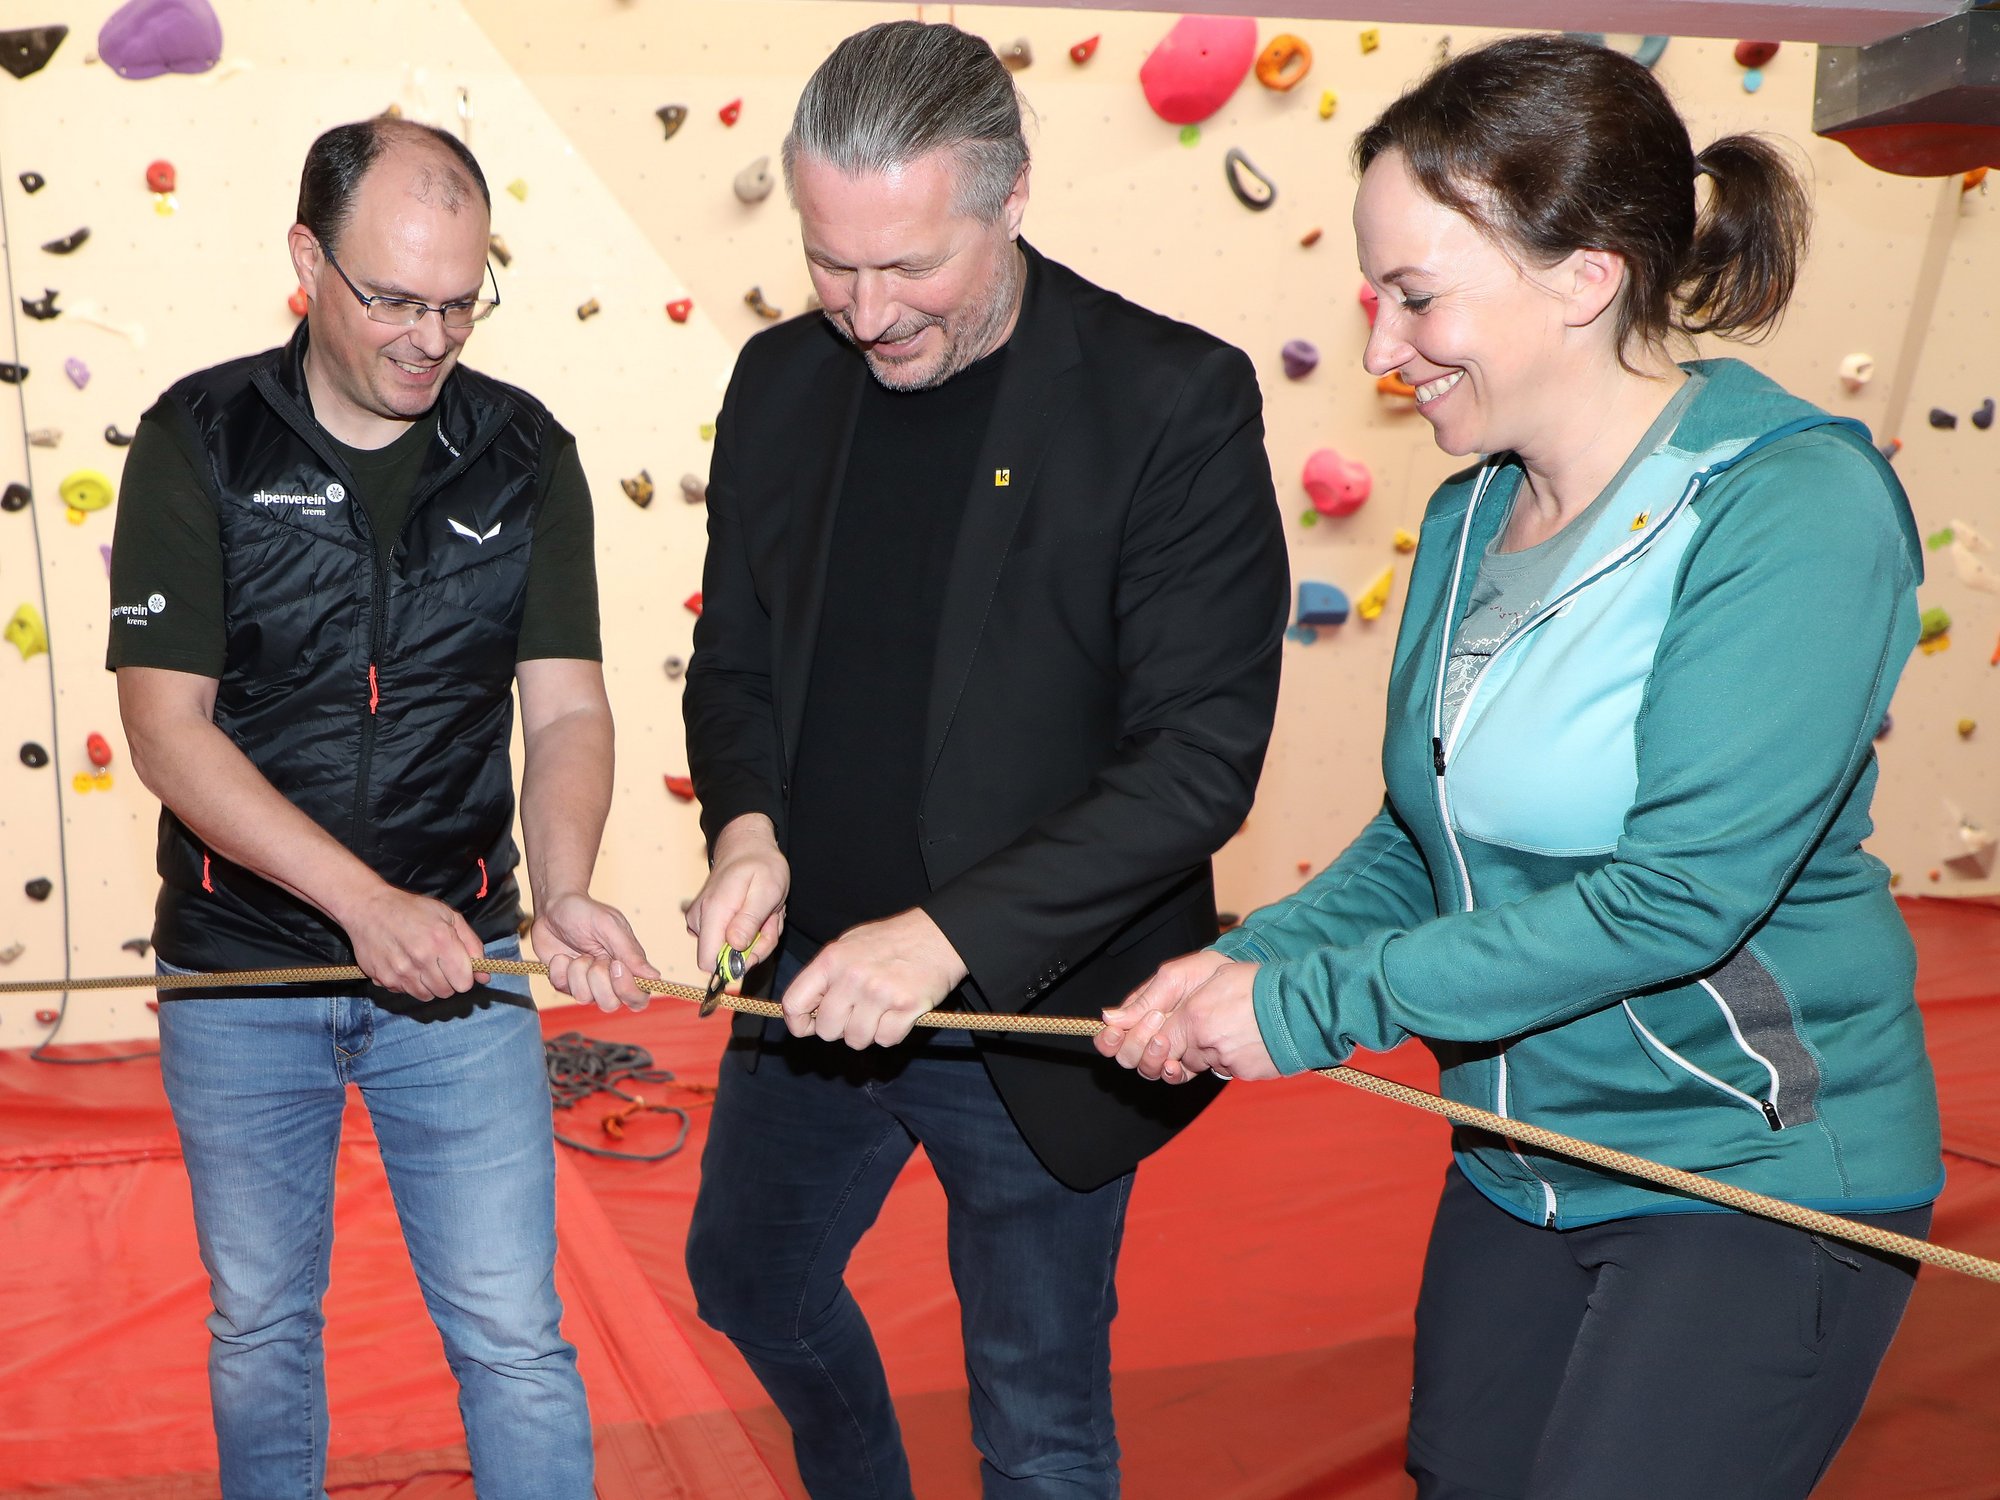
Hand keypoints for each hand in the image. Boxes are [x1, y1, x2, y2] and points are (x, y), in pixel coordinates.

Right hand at [342, 883, 487, 1000]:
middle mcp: (421, 958)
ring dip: (429, 985)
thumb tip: (484, 976)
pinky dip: (409, 983)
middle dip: (448, 981)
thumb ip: (472, 946)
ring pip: (427, 996)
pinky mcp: (384, 978)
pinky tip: (405, 965)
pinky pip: (405, 992)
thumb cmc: (412, 909)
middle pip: (446, 992)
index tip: (459, 968)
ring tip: (421, 964)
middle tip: (439, 964)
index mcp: (441, 941)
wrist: (369, 908)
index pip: (464, 983)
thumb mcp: (449, 916)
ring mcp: (400, 971)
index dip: (465, 977)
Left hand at [532, 891, 659, 1012]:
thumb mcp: (609, 925)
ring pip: (585, 998)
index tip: (615, 965)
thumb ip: (630, 952)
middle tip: (593, 957)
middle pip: (610, 1004)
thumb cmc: (585, 912)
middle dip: (598, 980)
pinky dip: (560, 969)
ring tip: (578, 953)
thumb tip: (654, 977)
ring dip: (577, 971)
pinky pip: (563, 989)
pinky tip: (562, 956)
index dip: (628, 990)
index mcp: (627, 966)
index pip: (638, 997)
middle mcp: (608, 979)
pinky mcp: (565, 983)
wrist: (553, 907)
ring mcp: (586, 983)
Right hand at [687, 813, 788, 976]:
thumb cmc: (760, 866)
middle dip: (754, 947)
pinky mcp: (706, 923)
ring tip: (765, 913)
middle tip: (769, 921)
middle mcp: (700, 920)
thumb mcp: (766, 890)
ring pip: (732, 952)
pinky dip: (751, 933)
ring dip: (756, 938)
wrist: (747, 847)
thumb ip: (749, 919)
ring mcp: (700, 922)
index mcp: (713, 912)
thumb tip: (735, 946)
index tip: (758, 942)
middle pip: (725, 960)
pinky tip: (757, 914)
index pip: (709, 962)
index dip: (738, 963)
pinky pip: (731, 942)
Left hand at [782, 909, 968, 1048]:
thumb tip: (808, 1010)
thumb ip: (826, 975)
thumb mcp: (850, 944)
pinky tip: (898, 1012)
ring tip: (880, 1010)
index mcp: (832, 960)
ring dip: (868, 1032)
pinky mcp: (906, 1006)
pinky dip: (892, 1033)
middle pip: (827, 1030)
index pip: (794, 1003)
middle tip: (857, 1013)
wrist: (940, 933)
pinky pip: (886, 1040)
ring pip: (856, 1039)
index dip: (798, 1023)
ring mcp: (879, 993)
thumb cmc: (893, 940)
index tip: (811, 1026)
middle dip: (840, 1029)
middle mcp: (852, 977)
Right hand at [1096, 949, 1232, 1062]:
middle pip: (1126, 1055)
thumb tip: (1108, 1018)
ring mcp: (1169, 1049)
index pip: (1112, 1035)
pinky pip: (1173, 1077)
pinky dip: (1170, 1073)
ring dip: (1150, 1058)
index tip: (1117, 1032)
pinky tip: (1174, 1064)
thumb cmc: (1202, 973)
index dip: (1108, 1040)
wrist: (1235, 980)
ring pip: (1146, 1069)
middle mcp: (1150, 1034)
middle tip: (1156, 1019)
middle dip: (1135, 1043)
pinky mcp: (1189, 1061)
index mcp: (1139, 1013)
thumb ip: (1143, 1000)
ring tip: (1165, 1040)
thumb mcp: (1171, 978)